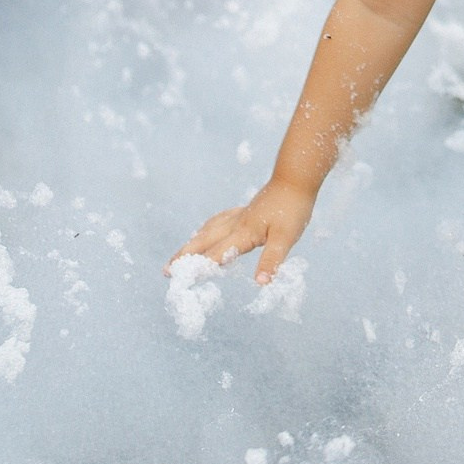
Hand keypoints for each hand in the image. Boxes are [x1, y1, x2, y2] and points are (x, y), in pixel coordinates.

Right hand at [163, 178, 314, 284]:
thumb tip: (261, 283)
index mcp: (243, 233)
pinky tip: (207, 231)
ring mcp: (238, 216)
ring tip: (179, 255)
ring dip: (192, 244)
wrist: (296, 179)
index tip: (181, 280)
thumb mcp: (286, 238)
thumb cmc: (293, 209)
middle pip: (204, 242)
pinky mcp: (244, 211)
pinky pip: (217, 221)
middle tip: (166, 271)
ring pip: (208, 231)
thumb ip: (272, 260)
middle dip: (185, 257)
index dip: (198, 268)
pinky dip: (206, 230)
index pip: (216, 255)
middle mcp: (235, 224)